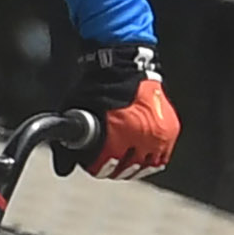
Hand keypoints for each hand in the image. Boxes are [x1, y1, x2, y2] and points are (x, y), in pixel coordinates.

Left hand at [60, 41, 178, 180]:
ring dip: (135, 166)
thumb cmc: (100, 87)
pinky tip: (141, 155)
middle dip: (116, 168)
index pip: (107, 165)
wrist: (125, 66)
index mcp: (120, 132)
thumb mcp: (79, 112)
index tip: (94, 165)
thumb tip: (63, 168)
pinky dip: (151, 159)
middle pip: (128, 168)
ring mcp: (159, 133)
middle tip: (110, 164)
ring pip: (147, 165)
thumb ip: (71, 144)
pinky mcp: (170, 129)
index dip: (98, 168)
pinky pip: (162, 156)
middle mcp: (143, 135)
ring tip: (126, 161)